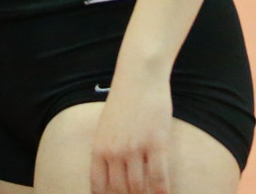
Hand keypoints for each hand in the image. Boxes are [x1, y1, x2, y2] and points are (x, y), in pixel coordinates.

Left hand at [90, 72, 171, 193]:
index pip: (98, 185)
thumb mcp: (106, 127)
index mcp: (98, 147)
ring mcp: (135, 148)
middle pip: (121, 190)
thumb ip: (107, 150)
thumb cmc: (123, 103)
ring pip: (140, 187)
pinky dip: (163, 191)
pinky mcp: (156, 144)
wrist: (138, 78)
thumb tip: (112, 173)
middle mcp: (114, 151)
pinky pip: (160, 177)